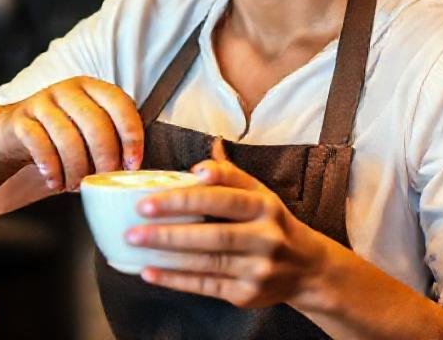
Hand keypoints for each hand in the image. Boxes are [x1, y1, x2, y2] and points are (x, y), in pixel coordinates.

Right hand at [0, 77, 142, 191]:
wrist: (12, 134)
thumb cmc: (60, 137)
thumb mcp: (87, 131)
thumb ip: (110, 140)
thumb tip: (135, 171)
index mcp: (92, 88)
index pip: (120, 104)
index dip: (131, 135)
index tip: (133, 164)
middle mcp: (68, 89)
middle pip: (95, 123)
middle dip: (104, 158)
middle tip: (103, 180)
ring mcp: (42, 102)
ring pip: (67, 137)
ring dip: (76, 169)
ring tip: (76, 186)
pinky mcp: (20, 119)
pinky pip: (40, 145)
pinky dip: (51, 169)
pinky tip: (55, 182)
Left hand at [125, 138, 333, 308]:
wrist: (307, 269)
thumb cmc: (272, 223)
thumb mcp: (260, 194)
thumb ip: (231, 174)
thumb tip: (209, 149)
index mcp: (264, 206)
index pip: (224, 199)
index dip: (190, 197)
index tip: (155, 196)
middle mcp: (265, 237)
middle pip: (214, 234)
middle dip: (170, 230)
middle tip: (135, 223)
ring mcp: (257, 268)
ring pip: (208, 261)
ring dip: (167, 254)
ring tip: (135, 245)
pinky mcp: (247, 294)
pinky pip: (206, 286)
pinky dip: (175, 280)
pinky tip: (150, 272)